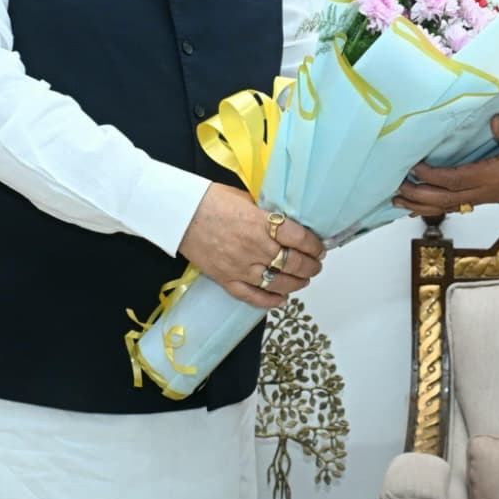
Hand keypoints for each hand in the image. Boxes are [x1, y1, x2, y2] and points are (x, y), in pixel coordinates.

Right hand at [177, 184, 324, 309]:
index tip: (320, 246)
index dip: (314, 245)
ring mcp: (240, 267)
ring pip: (278, 282)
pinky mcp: (226, 280)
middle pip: (293, 262)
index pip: (299, 238)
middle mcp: (254, 247)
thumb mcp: (246, 197)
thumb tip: (285, 221)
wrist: (179, 214)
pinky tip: (282, 298)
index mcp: (260, 222)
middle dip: (311, 265)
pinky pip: (252, 297)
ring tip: (304, 279)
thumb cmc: (211, 200)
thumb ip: (266, 212)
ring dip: (297, 283)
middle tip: (316, 264)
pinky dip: (270, 300)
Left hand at [394, 115, 498, 216]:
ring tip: (399, 201)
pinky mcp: (491, 194)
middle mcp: (490, 190)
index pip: (459, 180)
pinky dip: (438, 204)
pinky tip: (424, 202)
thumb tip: (496, 122)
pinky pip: (459, 202)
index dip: (435, 177)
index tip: (414, 168)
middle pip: (448, 199)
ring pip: (451, 205)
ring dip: (424, 204)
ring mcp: (490, 195)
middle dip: (420, 195)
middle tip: (395, 190)